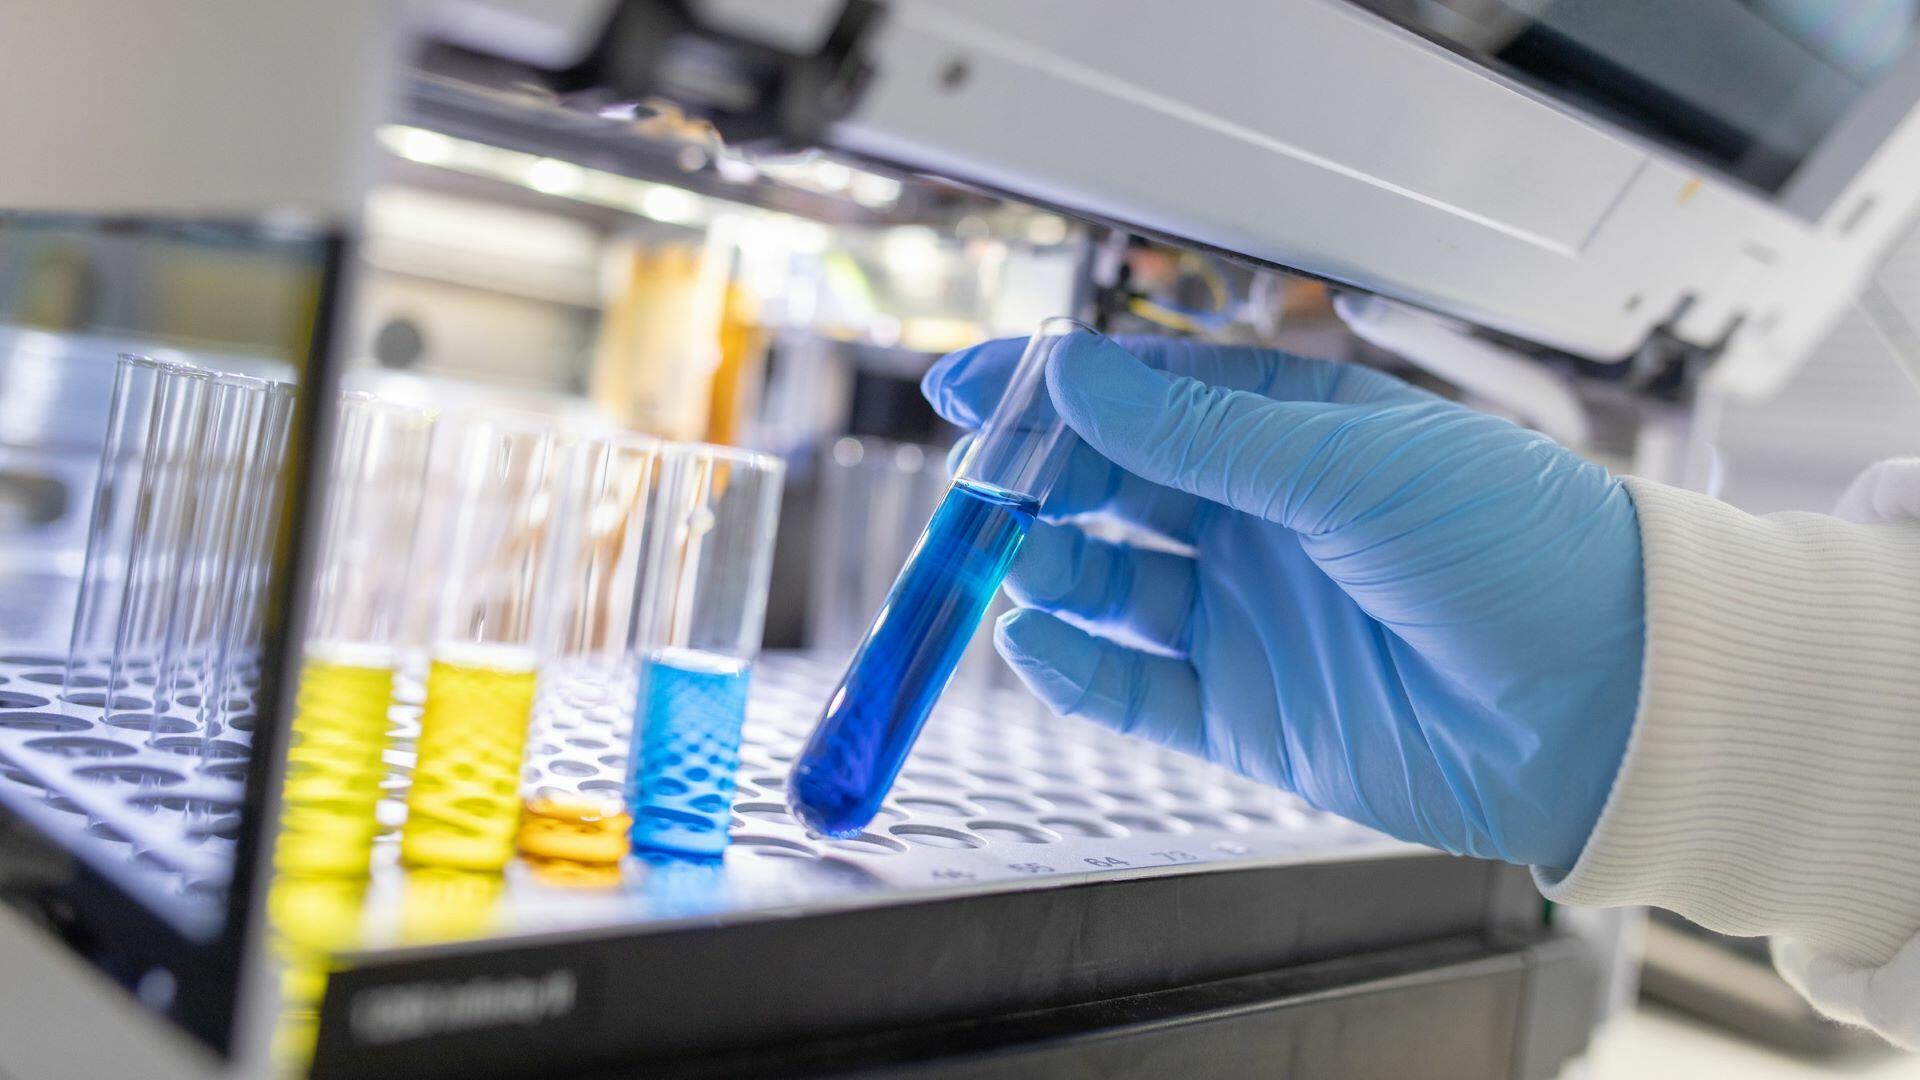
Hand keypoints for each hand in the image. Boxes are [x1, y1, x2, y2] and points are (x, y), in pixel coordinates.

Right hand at [922, 333, 1642, 869]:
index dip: (1058, 391)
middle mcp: (1265, 521)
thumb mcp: (1350, 463)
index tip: (974, 391)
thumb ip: (1199, 431)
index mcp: (1298, 433)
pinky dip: (1077, 668)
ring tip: (1006, 558)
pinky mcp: (1250, 712)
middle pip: (1116, 488)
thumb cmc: (1519, 550)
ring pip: (1112, 585)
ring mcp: (1253, 617)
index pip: (1148, 396)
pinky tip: (1038, 640)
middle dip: (1040, 481)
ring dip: (1050, 567)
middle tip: (976, 483)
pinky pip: (1136, 689)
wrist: (1614, 702)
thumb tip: (1077, 374)